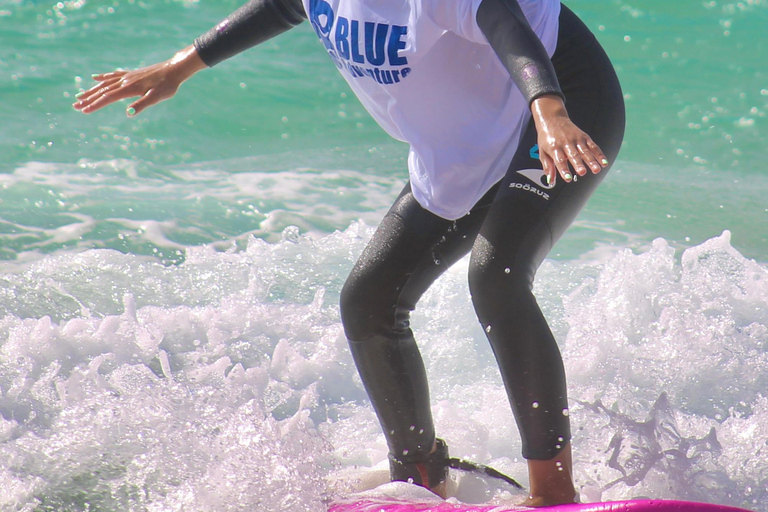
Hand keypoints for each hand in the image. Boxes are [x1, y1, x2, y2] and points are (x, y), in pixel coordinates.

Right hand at [73, 45, 206, 116]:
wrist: (173, 70)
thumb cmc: (167, 86)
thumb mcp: (156, 98)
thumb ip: (142, 105)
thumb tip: (128, 114)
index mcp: (129, 89)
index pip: (108, 98)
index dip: (95, 105)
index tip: (83, 111)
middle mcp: (125, 81)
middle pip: (102, 91)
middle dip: (88, 99)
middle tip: (75, 105)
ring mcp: (127, 76)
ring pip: (105, 84)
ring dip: (92, 90)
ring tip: (80, 95)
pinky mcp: (131, 74)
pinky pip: (113, 75)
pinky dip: (102, 77)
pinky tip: (95, 77)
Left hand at [531, 95, 608, 185]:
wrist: (552, 119)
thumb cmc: (546, 138)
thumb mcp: (543, 152)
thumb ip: (547, 167)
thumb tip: (551, 181)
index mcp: (554, 147)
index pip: (560, 161)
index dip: (564, 170)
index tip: (568, 179)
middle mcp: (566, 143)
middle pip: (573, 155)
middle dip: (578, 164)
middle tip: (582, 173)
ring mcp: (576, 139)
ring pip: (585, 151)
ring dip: (592, 161)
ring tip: (596, 170)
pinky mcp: (584, 137)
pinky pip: (593, 146)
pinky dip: (599, 154)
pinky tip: (604, 162)